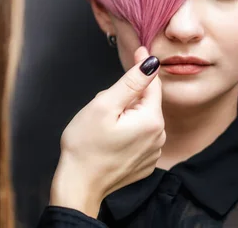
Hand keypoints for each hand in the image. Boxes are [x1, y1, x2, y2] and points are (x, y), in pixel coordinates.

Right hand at [49, 46, 164, 217]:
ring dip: (127, 115)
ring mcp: (153, 152)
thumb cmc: (85, 145)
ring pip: (142, 119)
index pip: (152, 84)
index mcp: (152, 120)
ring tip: (104, 125)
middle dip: (127, 97)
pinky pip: (140, 137)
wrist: (78, 185)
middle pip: (146, 102)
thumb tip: (151, 62)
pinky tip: (110, 140)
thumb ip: (131, 82)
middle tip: (103, 105)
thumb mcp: (104, 105)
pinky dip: (128, 132)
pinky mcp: (145, 163)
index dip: (142, 67)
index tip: (137, 50)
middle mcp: (159, 137)